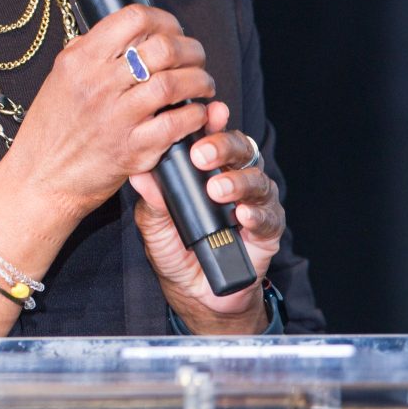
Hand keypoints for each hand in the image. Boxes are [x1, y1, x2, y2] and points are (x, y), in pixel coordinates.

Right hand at [3, 3, 216, 223]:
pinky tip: (195, 114)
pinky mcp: (132, 150)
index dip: (164, 20)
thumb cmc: (50, 130)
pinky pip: (176, 124)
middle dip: (191, 49)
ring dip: (199, 80)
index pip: (134, 18)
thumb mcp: (59, 78)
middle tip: (195, 58)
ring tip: (202, 84)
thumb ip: (88, 52)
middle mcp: (98, 84)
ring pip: (174, 83)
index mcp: (80, 60)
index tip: (172, 30)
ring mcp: (116, 117)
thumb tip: (123, 33)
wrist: (40, 178)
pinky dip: (195, 115)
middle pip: (163, 47)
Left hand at [130, 108, 284, 332]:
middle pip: (240, 149)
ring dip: (237, 181)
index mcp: (207, 170)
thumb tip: (139, 175)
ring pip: (257, 179)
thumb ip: (152, 202)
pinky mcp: (268, 230)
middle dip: (222, 146)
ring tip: (218, 190)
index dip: (212, 122)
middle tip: (201, 155)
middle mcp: (234, 178)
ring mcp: (254, 202)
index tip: (207, 113)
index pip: (212, 137)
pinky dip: (256, 214)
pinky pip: (269, 216)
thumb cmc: (175, 252)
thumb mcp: (155, 227)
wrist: (197, 296)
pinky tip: (243, 215)